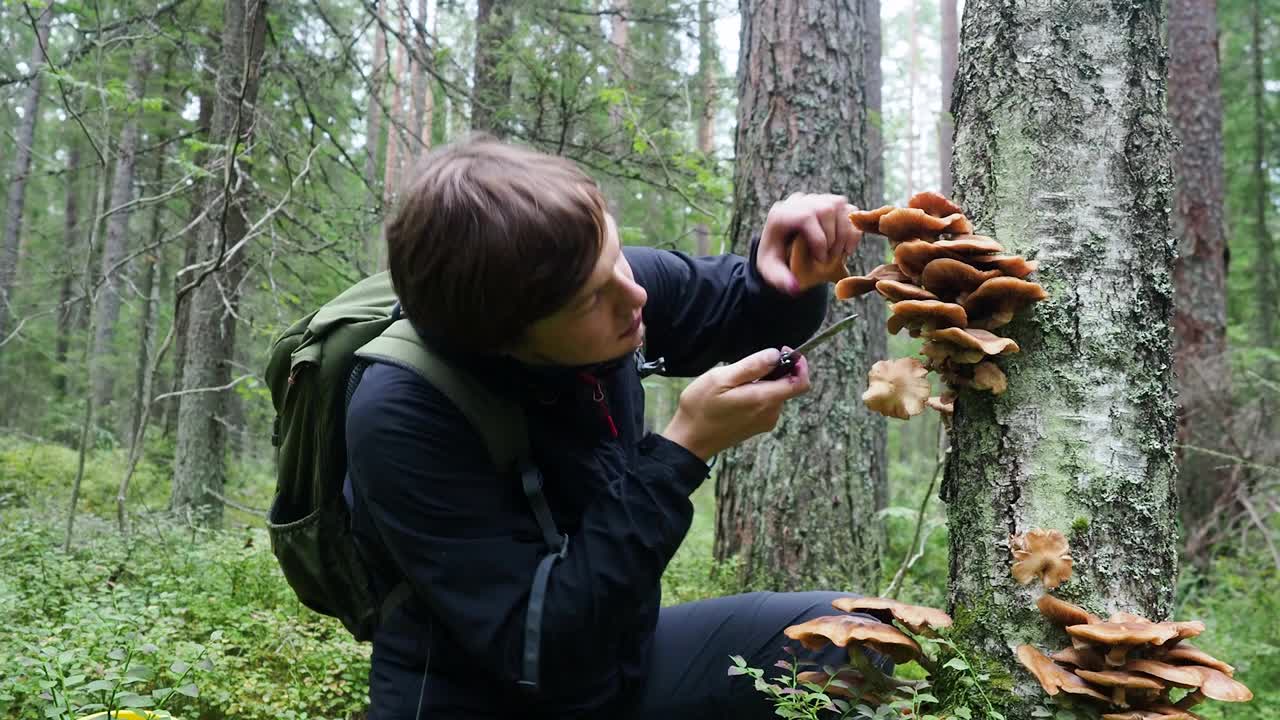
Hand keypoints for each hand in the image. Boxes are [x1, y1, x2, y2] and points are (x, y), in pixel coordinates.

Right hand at [660, 347, 810, 461]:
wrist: (689, 441)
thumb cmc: (701, 408)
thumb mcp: (721, 379)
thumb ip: (752, 366)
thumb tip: (775, 355)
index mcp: (764, 400)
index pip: (801, 383)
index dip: (799, 365)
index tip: (785, 352)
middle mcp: (771, 413)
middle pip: (788, 386)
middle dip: (775, 371)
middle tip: (748, 366)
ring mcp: (765, 422)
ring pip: (775, 394)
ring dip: (763, 383)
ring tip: (735, 383)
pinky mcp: (757, 426)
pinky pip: (766, 404)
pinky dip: (757, 394)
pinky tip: (734, 395)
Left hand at [757, 192, 862, 294]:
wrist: (780, 246)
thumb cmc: (775, 258)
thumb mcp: (770, 270)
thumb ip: (780, 280)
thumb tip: (795, 287)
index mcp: (781, 214)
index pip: (806, 216)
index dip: (819, 239)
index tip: (820, 260)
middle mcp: (798, 202)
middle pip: (826, 208)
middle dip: (833, 237)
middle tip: (830, 259)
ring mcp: (815, 200)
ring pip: (839, 205)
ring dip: (845, 233)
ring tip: (839, 254)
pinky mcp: (830, 204)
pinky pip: (849, 210)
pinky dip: (852, 229)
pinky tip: (847, 249)